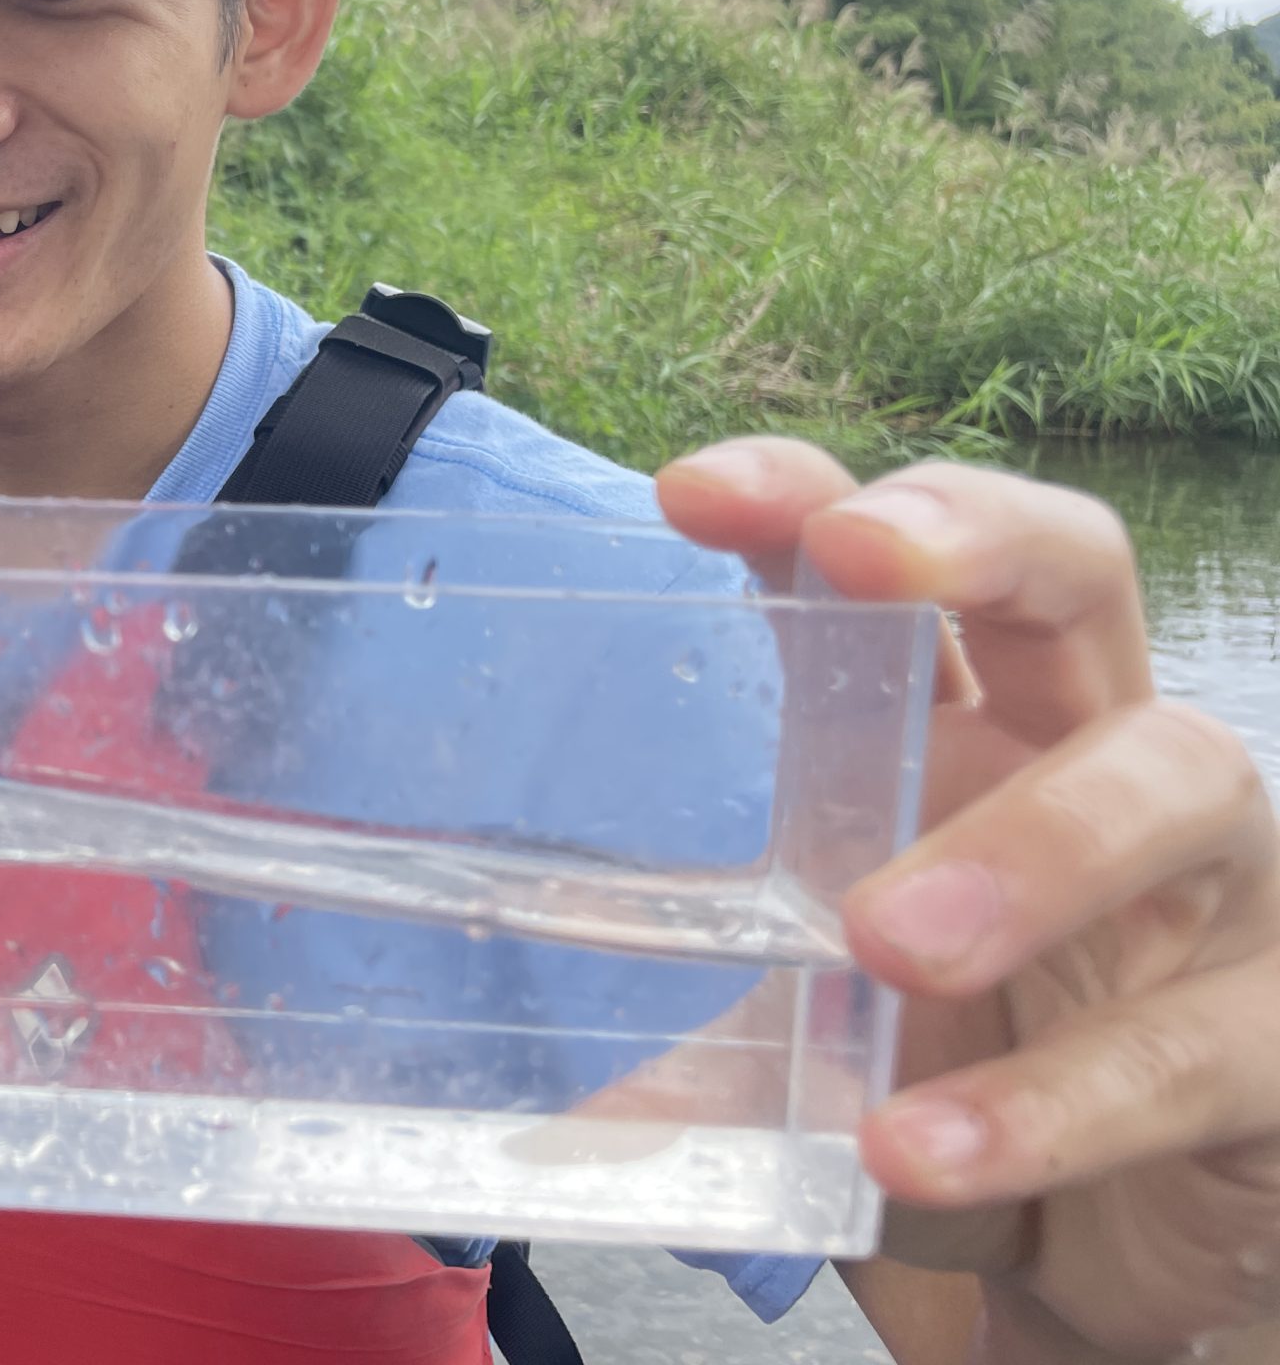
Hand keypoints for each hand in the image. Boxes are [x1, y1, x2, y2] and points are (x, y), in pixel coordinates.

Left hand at [659, 441, 1279, 1361]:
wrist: (1114, 1276)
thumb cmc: (964, 1095)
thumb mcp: (818, 1053)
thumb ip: (707, 1057)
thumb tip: (556, 1121)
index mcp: (965, 731)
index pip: (892, 563)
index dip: (807, 495)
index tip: (690, 493)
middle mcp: (1098, 759)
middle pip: (1077, 572)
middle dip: (974, 533)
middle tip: (856, 557)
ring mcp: (1217, 885)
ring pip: (1178, 774)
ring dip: (1032, 842)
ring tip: (885, 943)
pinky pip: (1200, 1043)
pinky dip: (1056, 1100)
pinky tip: (925, 1152)